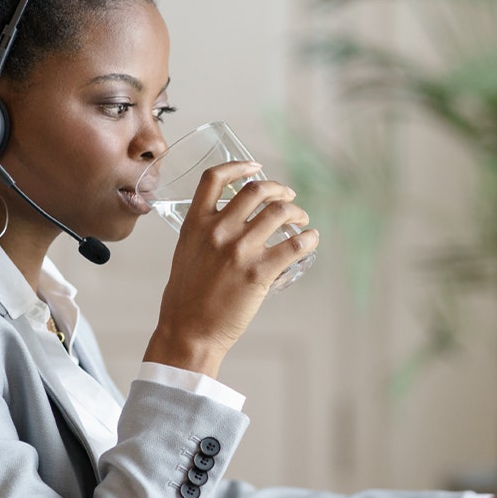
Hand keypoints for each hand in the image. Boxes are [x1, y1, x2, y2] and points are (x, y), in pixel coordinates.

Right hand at [144, 161, 318, 377]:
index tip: (256, 166)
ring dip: (296, 211)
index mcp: (196, 224)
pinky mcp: (259, 272)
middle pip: (255, 190)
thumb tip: (225, 224)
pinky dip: (308, 238)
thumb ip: (203, 234)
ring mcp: (239, 250)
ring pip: (279, 212)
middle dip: (278, 188)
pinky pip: (293, 245)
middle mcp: (218, 230)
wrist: (188, 332)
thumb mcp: (185, 254)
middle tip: (289, 196)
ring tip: (301, 218)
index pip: (215, 178)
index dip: (239, 166)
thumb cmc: (185, 299)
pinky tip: (311, 239)